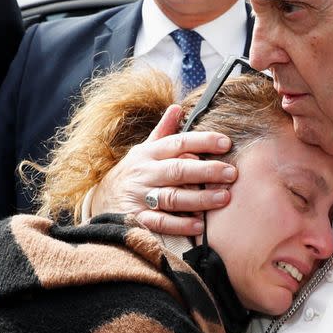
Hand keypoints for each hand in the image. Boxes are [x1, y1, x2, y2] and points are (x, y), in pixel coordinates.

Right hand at [90, 104, 236, 234]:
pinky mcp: (137, 220)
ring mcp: (140, 197)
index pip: (178, 143)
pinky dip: (180, 225)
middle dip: (207, 171)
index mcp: (149, 153)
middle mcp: (145, 173)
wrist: (100, 200)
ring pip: (172, 197)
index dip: (202, 141)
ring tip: (223, 198)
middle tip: (231, 173)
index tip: (225, 142)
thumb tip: (177, 107)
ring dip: (199, 199)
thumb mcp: (144, 149)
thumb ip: (163, 132)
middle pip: (178, 170)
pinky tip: (200, 226)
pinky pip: (160, 223)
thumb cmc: (133, 172)